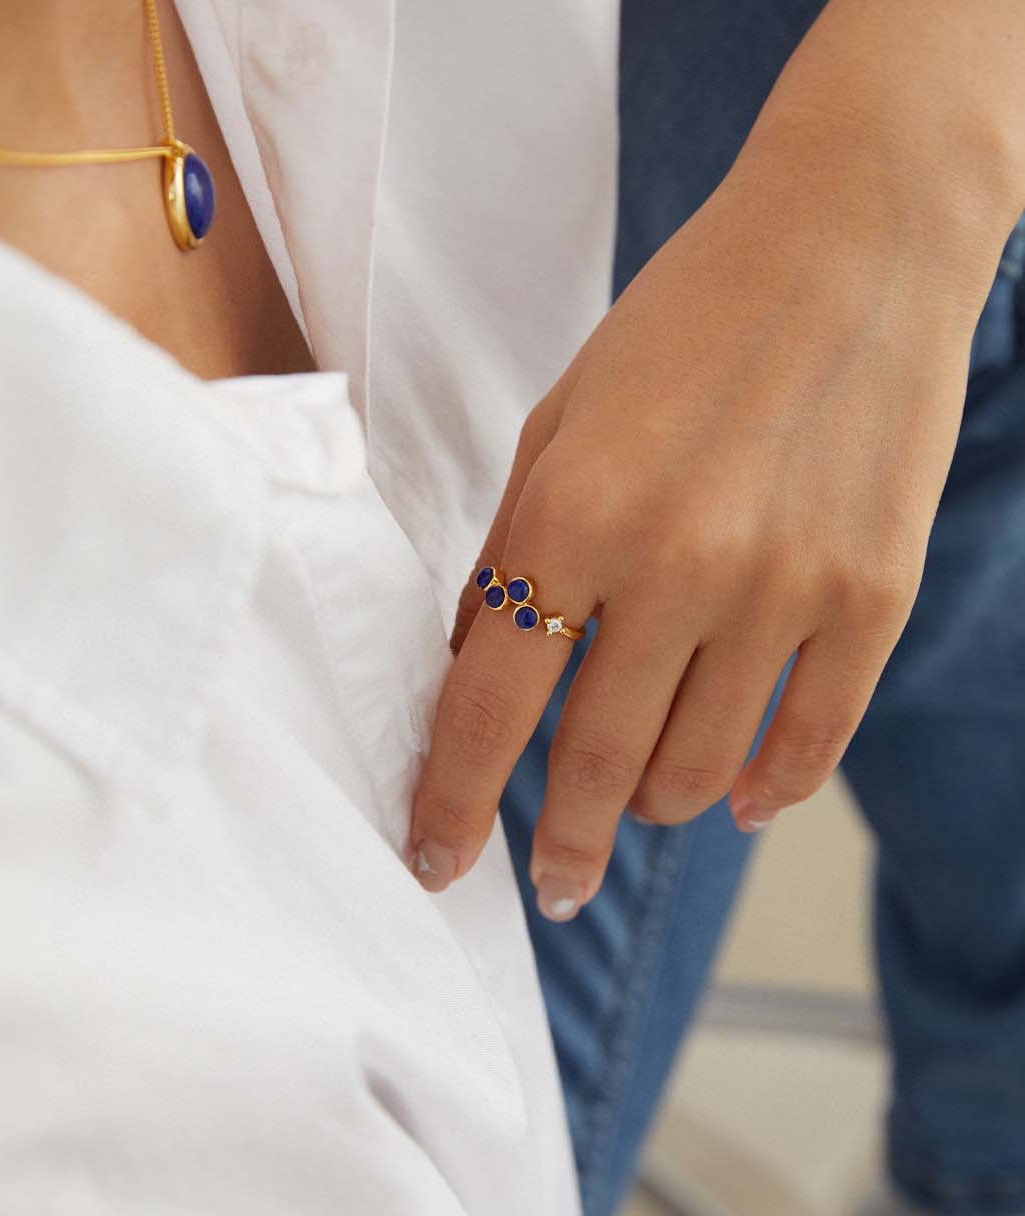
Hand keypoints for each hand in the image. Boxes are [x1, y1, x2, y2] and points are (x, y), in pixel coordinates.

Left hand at [410, 102, 1011, 921]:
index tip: (436, 860)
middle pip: (596, 764)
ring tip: (641, 803)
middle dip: (564, 845)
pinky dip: (763, 792)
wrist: (851, 240)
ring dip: (655, 810)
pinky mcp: (872, 597)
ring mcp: (785, 587)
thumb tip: (475, 669)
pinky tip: (735, 800)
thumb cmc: (684, 325)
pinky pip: (809, 745)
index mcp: (574, 513)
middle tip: (556, 882)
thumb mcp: (559, 422)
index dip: (455, 802)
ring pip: (699, 771)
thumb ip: (513, 551)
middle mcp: (677, 564)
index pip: (488, 706)